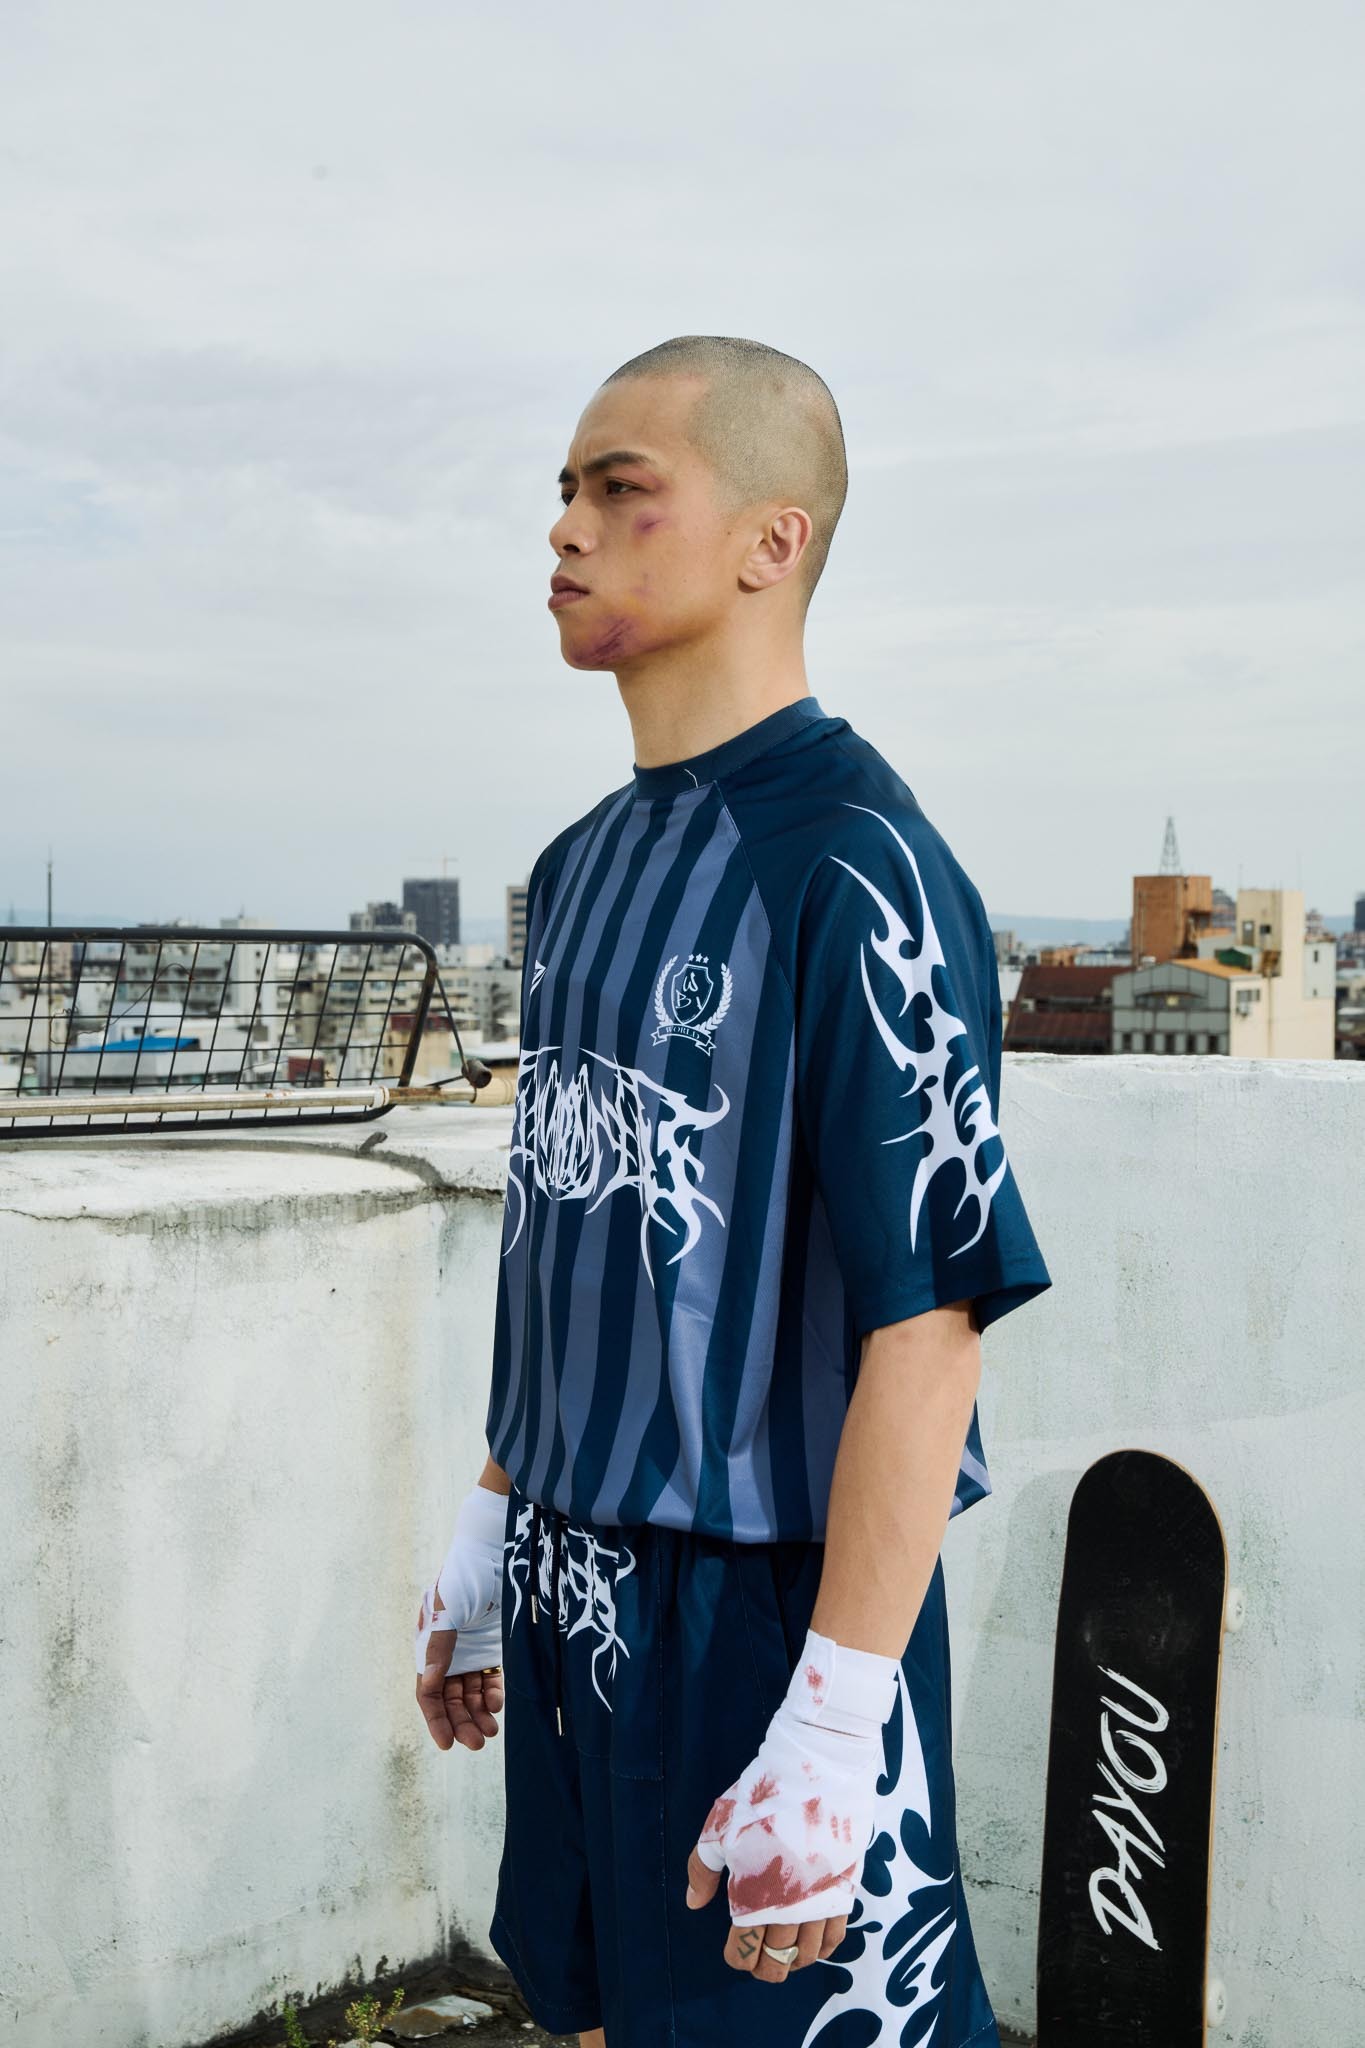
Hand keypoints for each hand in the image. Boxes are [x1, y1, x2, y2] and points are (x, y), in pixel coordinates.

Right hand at [413, 1481, 507, 1751]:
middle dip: (460, 1721)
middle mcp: (448, 1651)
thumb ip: (439, 1646)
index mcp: (430, 1643)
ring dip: (476, 1713)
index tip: (447, 1744)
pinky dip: (491, 1694)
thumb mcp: (449, 1608)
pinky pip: (488, 1678)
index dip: (436, 1719)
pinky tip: (497, 1704)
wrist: (496, 1549)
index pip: (428, 1691)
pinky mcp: (491, 1646)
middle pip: (450, 1698)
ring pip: (469, 1692)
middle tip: (477, 1743)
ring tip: (489, 1732)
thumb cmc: (466, 1574)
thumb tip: (429, 1684)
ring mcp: (470, 1648)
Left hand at [684, 1626, 896, 1980]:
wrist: (818, 1764)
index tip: (734, 1951)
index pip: (745, 1950)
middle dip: (766, 1967)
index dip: (737, 1957)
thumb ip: (702, 1869)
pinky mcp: (845, 1884)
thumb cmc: (762, 1793)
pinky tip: (815, 1944)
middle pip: (778, 1959)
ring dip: (795, 1961)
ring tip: (785, 1956)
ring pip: (810, 1952)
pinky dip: (825, 1948)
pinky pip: (838, 1933)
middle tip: (759, 1961)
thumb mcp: (719, 1825)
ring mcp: (821, 1896)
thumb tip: (694, 1905)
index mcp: (755, 1893)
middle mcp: (789, 1903)